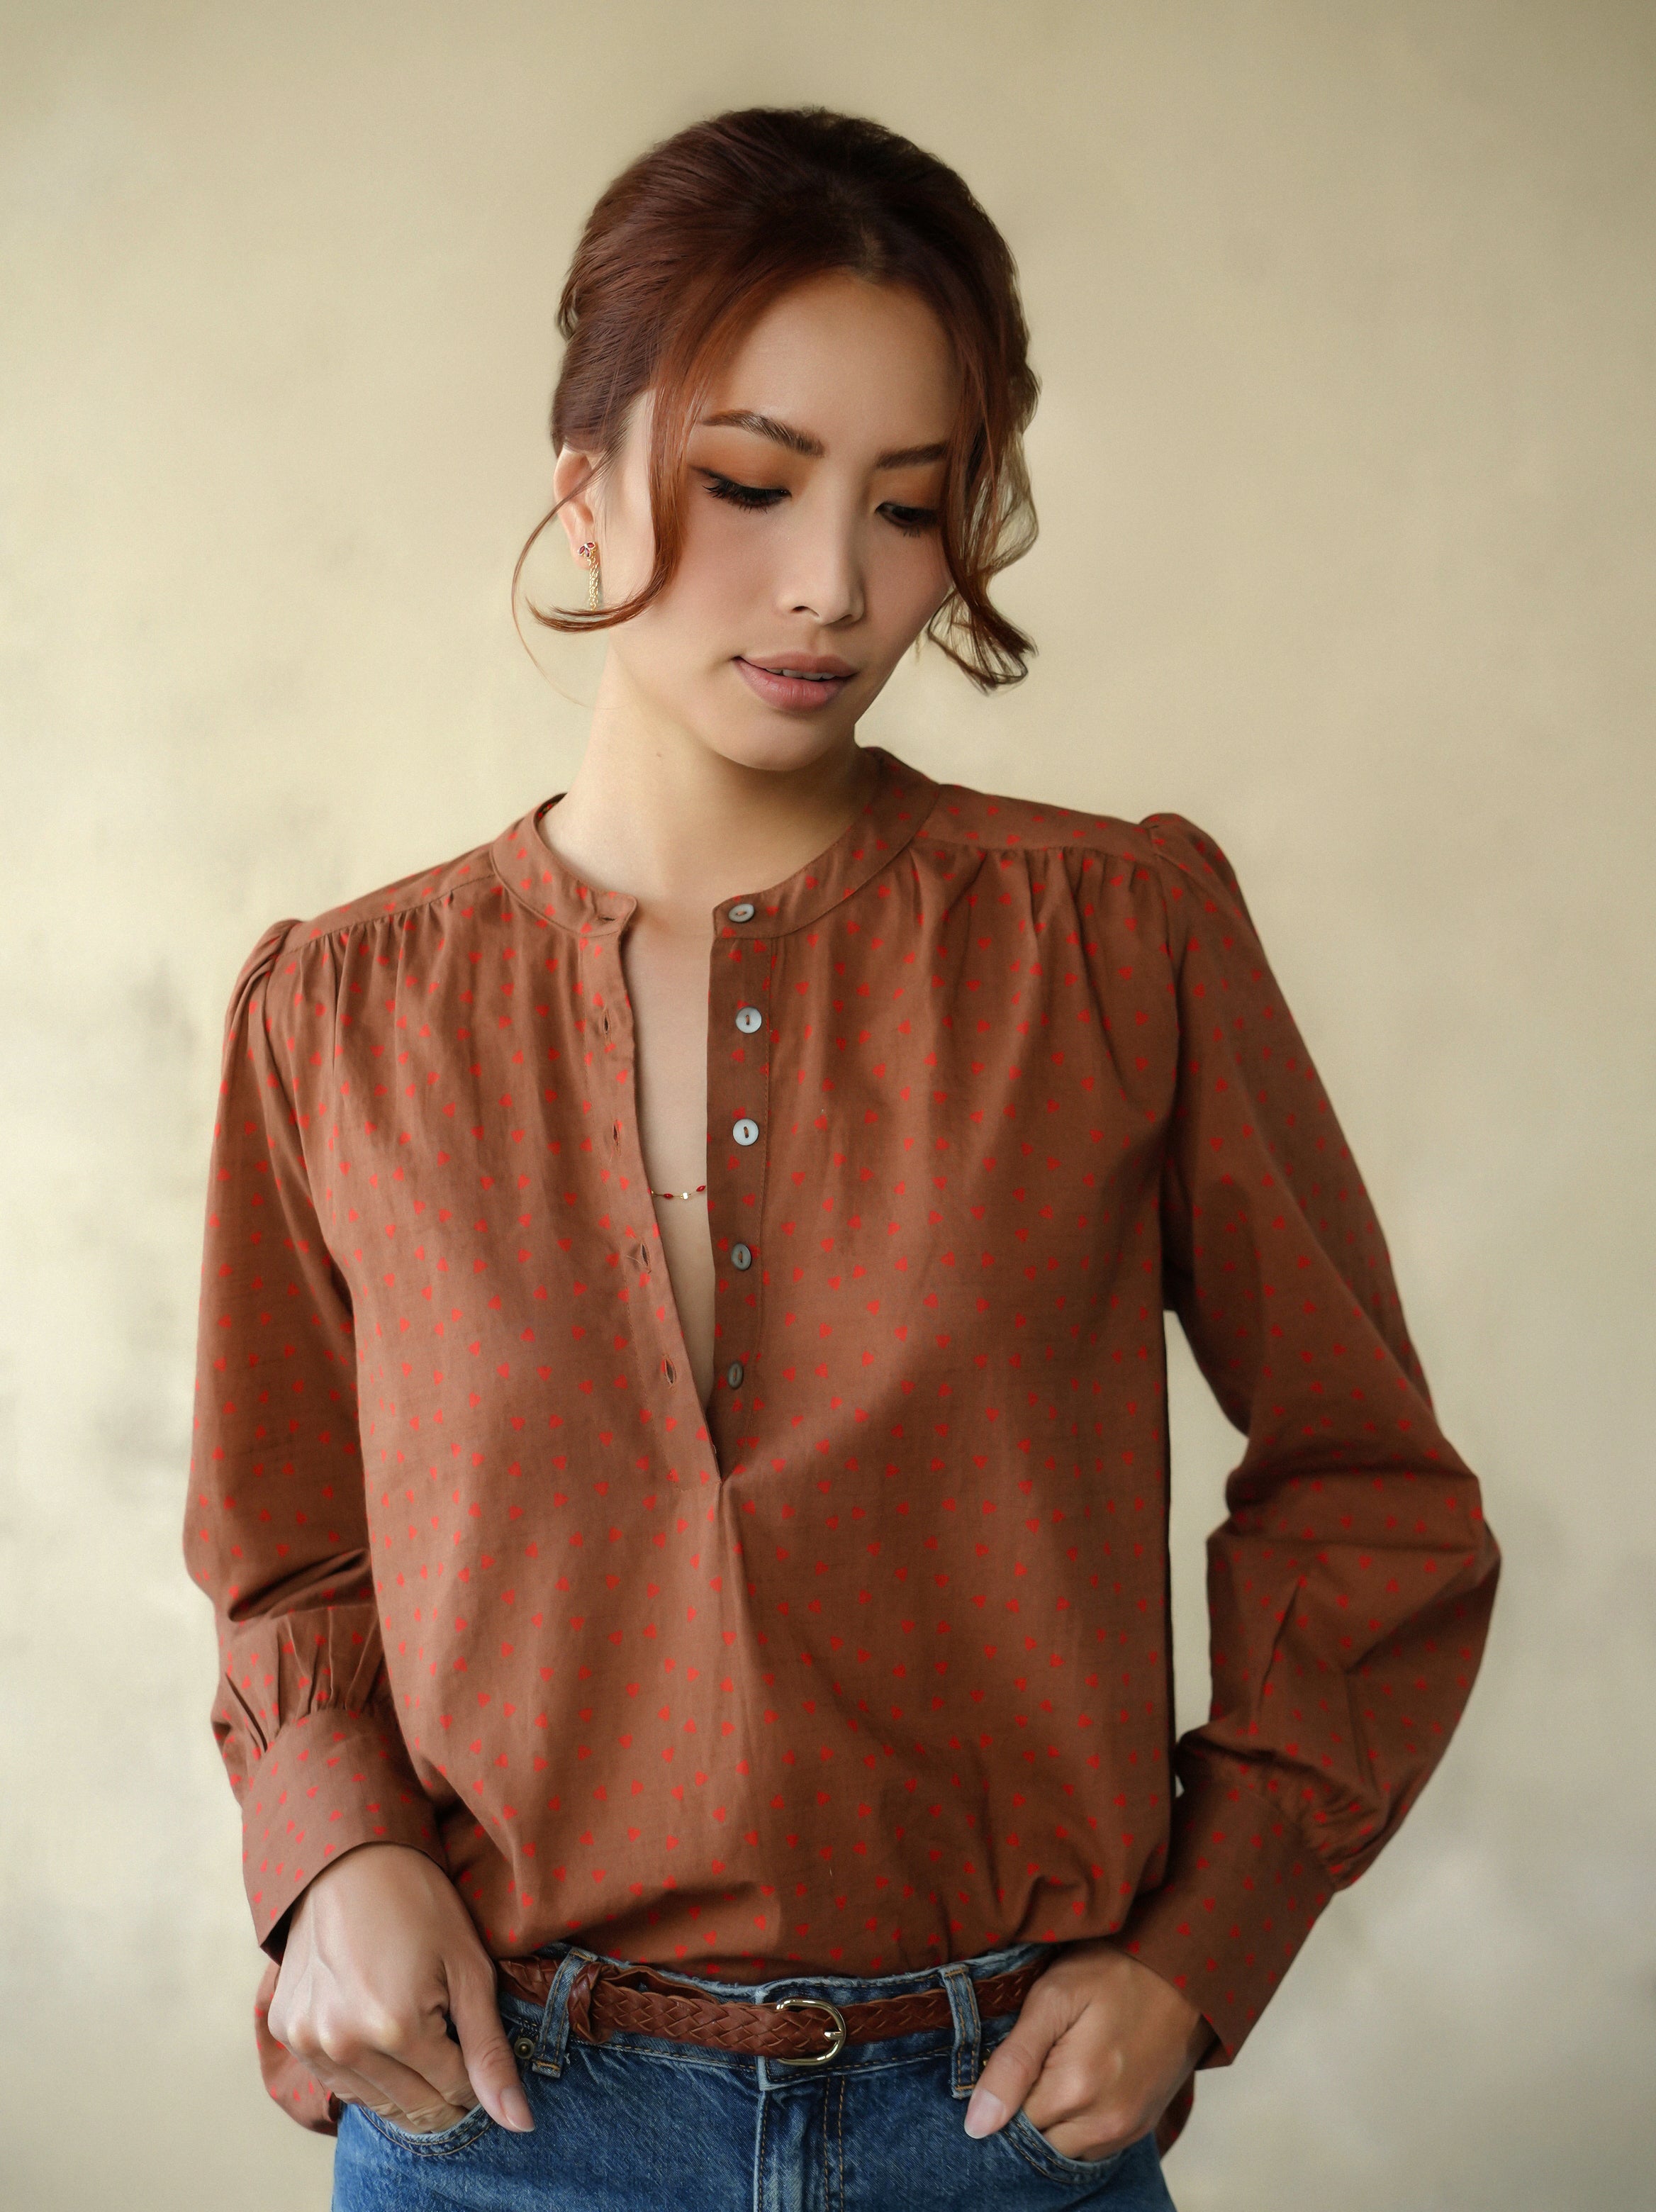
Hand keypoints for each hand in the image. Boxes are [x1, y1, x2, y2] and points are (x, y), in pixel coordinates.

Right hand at [266, 1841, 533, 2135]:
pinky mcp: (286, 2031)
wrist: (349, 1857)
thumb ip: (490, 2051)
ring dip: (403, 2082)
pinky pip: (336, 2079)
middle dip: (442, 2086)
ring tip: (417, 2031)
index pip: (451, 2093)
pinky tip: (378, 2029)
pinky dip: (364, 2068)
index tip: (477, 2046)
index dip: (474, 2077)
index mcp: (395, 2028)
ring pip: (373, 2101)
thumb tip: (519, 2123)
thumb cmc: (420, 1903)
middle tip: (453, 2044)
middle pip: (411, 2105)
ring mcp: (307, 2041)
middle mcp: (343, 2043)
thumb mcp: (469, 1969)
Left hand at [963, 1939, 1213, 2160]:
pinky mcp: (1141, 2128)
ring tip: (1057, 2068)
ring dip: (1053, 2120)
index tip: (1012, 2058)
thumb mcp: (1053, 1998)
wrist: (1184, 1973)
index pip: (1011, 2124)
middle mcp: (1104, 2125)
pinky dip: (1078, 2124)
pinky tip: (1079, 2083)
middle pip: (1039, 2141)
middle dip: (1026, 2109)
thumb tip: (976, 2125)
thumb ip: (1013, 2062)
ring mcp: (1127, 2131)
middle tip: (1034, 2058)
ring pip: (1065, 2148)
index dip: (1002, 2093)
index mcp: (1076, 2091)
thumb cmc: (1112, 1973)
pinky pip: (1093, 2147)